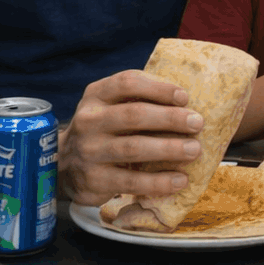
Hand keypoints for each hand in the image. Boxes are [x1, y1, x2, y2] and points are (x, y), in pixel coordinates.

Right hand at [59, 71, 204, 205]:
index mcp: (97, 95)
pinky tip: (180, 180)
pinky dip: (159, 182)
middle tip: (198, 123)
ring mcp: (89, 151)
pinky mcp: (94, 180)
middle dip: (170, 119)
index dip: (159, 88)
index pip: (127, 83)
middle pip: (134, 115)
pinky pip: (130, 181)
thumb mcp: (111, 105)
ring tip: (194, 150)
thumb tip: (188, 102)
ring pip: (133, 148)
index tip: (185, 97)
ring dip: (169, 149)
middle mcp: (89, 121)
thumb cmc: (105, 128)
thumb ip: (139, 98)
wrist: (65, 165)